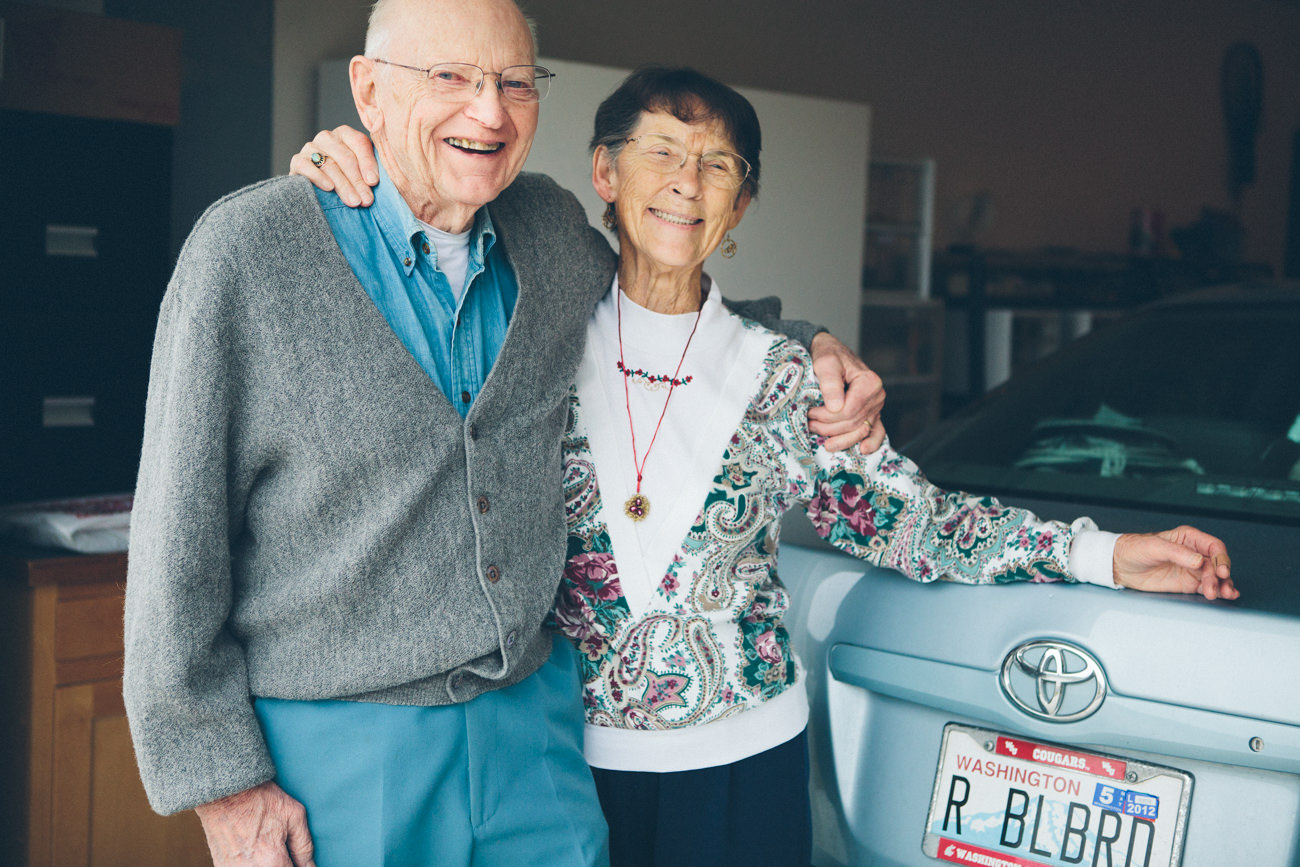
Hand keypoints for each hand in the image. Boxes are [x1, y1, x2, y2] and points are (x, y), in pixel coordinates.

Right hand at [194, 780, 315, 866]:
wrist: (225, 790)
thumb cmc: (261, 798)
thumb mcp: (294, 815)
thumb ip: (304, 847)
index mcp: (271, 860)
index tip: (297, 860)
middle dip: (283, 864)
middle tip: (283, 851)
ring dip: (268, 864)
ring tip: (268, 849)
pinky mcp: (221, 866)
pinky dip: (252, 864)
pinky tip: (255, 852)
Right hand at [289, 125, 378, 207]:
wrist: (321, 192)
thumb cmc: (350, 182)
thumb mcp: (363, 174)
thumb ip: (371, 173)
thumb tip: (374, 182)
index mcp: (346, 134)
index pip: (359, 143)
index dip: (367, 163)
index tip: (374, 182)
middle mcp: (327, 137)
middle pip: (345, 157)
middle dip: (357, 180)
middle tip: (366, 199)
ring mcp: (310, 148)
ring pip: (329, 164)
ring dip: (343, 184)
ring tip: (354, 201)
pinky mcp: (297, 161)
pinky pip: (306, 166)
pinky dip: (318, 177)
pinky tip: (329, 188)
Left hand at [807, 331, 885, 452]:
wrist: (831, 352)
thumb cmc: (828, 355)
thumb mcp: (826, 362)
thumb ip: (830, 383)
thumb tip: (835, 408)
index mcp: (869, 383)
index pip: (849, 410)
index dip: (827, 416)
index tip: (810, 412)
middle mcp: (877, 396)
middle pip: (853, 423)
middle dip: (829, 427)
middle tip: (809, 423)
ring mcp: (876, 407)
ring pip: (860, 431)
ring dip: (841, 439)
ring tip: (822, 440)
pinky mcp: (872, 414)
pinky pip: (876, 432)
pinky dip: (871, 443)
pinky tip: (862, 450)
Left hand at [1112, 526, 1237, 600]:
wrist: (1120, 565)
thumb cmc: (1135, 549)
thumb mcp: (1154, 547)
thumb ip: (1177, 553)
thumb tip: (1199, 561)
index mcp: (1188, 538)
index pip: (1213, 546)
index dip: (1221, 558)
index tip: (1220, 571)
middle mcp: (1194, 553)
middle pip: (1216, 564)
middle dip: (1220, 576)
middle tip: (1215, 587)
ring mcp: (1192, 569)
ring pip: (1215, 577)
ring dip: (1222, 585)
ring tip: (1223, 594)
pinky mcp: (1188, 583)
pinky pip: (1207, 587)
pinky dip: (1219, 591)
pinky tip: (1227, 595)